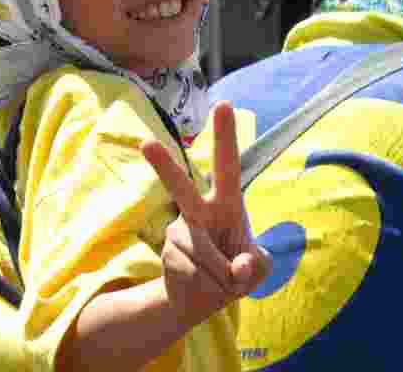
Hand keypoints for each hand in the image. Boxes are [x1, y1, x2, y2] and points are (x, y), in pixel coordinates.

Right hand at [141, 102, 270, 324]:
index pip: (228, 165)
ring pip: (203, 256)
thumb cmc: (235, 271)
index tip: (222, 105)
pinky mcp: (168, 253)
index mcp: (227, 204)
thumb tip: (239, 266)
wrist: (198, 297)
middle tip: (146, 143)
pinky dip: (205, 289)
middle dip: (163, 165)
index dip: (226, 136)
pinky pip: (194, 275)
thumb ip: (255, 266)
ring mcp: (179, 232)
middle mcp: (199, 211)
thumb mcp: (257, 271)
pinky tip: (199, 286)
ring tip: (217, 280)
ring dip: (218, 278)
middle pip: (180, 187)